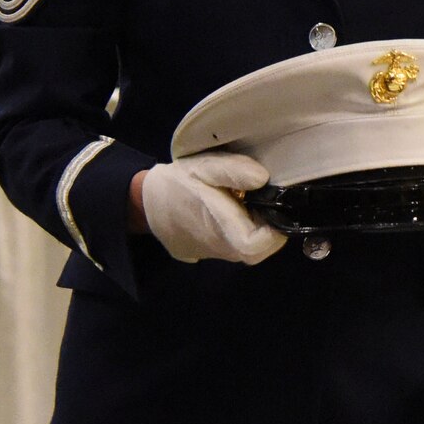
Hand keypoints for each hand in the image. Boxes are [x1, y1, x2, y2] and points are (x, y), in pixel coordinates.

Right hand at [140, 153, 286, 264]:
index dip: (275, 229)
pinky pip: (233, 246)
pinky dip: (238, 230)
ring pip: (247, 248)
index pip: (260, 245)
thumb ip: (234, 171)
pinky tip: (229, 212)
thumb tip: (263, 178)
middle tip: (260, 200)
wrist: (147, 204)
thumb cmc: (179, 184)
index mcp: (221, 229)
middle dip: (268, 226)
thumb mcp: (204, 167)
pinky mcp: (210, 255)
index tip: (274, 205)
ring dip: (252, 227)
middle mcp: (221, 249)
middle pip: (260, 249)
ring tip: (243, 202)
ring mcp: (215, 255)